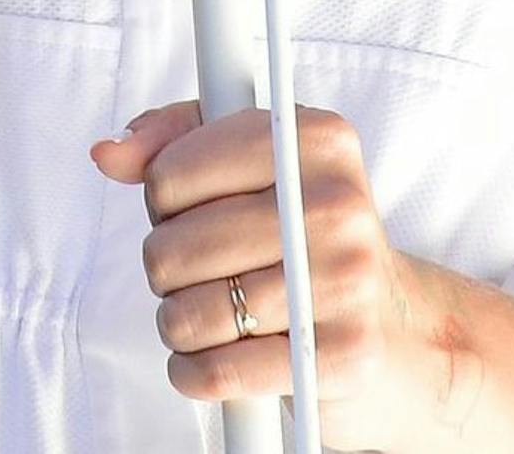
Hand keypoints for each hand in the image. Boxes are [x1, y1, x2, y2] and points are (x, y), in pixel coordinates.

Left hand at [91, 98, 457, 443]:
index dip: (161, 198)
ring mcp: (342, 282)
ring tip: (212, 312)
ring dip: (179, 323)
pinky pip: (215, 372)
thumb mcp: (256, 164)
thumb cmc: (311, 238)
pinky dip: (193, 372)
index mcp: (315, 140)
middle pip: (173, 247)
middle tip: (202, 269)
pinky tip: (210, 357)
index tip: (188, 208)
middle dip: (167, 267)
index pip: (173, 170)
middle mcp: (334, 204)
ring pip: (187, 313)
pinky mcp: (337, 357)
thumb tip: (109, 152)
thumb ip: (176, 141)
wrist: (404, 334)